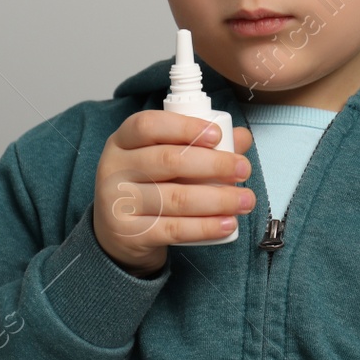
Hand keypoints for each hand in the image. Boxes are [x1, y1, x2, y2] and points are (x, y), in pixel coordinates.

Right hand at [92, 111, 255, 276]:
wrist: (119, 234)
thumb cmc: (148, 185)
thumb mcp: (164, 158)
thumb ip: (201, 144)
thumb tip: (241, 138)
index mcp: (123, 140)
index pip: (148, 125)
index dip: (185, 127)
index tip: (218, 135)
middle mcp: (115, 168)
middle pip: (168, 161)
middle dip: (214, 164)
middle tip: (243, 169)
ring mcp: (118, 203)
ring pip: (175, 198)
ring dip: (218, 199)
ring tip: (245, 200)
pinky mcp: (129, 234)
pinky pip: (173, 229)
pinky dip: (205, 227)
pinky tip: (227, 224)